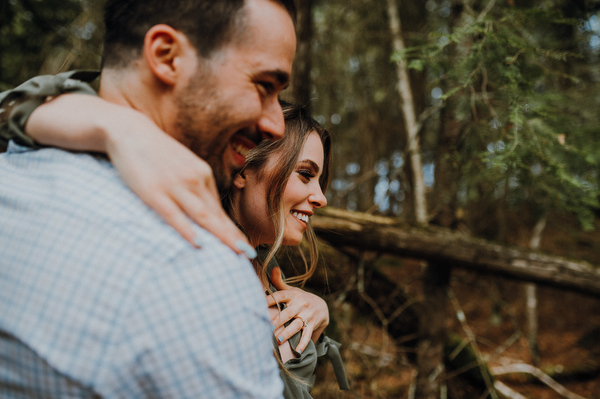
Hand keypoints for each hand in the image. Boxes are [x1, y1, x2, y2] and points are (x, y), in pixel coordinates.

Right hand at [27, 95, 252, 255]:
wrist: (129, 130)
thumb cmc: (155, 151)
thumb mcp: (182, 164)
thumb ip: (194, 184)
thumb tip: (204, 209)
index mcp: (202, 173)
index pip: (219, 208)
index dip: (232, 230)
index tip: (246, 246)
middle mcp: (194, 179)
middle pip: (216, 215)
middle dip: (233, 236)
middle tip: (250, 254)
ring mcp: (175, 185)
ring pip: (202, 216)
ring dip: (221, 236)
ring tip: (236, 251)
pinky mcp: (154, 191)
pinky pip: (173, 214)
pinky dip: (187, 229)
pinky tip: (198, 243)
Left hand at [267, 267, 328, 353]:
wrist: (322, 306)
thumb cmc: (300, 299)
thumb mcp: (292, 290)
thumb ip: (279, 282)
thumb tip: (272, 268)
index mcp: (293, 295)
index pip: (280, 296)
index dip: (269, 299)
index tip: (259, 304)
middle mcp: (300, 304)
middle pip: (287, 313)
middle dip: (277, 320)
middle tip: (266, 327)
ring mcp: (307, 315)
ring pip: (297, 325)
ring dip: (288, 333)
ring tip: (279, 340)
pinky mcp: (313, 324)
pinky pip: (307, 335)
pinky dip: (302, 344)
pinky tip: (297, 352)